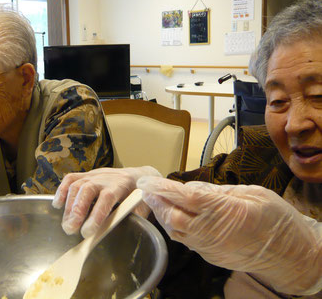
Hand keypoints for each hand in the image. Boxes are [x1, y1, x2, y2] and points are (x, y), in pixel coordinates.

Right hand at [52, 166, 159, 237]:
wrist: (138, 177)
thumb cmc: (139, 196)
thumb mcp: (142, 207)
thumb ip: (132, 218)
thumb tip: (117, 233)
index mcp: (122, 185)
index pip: (107, 198)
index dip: (96, 215)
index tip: (87, 233)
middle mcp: (106, 177)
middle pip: (87, 189)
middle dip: (77, 210)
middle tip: (70, 229)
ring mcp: (94, 174)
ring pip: (77, 184)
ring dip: (68, 205)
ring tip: (66, 224)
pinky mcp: (86, 174)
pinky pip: (70, 178)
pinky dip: (61, 191)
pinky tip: (58, 205)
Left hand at [137, 176, 321, 295]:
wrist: (291, 256)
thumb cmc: (276, 220)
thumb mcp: (252, 193)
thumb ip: (219, 191)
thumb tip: (191, 188)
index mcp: (224, 211)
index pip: (185, 197)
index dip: (163, 189)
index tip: (147, 181)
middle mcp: (212, 232)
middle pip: (174, 218)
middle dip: (157, 203)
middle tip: (146, 189)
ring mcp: (210, 247)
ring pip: (176, 232)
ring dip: (163, 215)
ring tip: (155, 200)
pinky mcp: (210, 256)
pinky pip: (185, 241)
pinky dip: (174, 228)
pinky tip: (173, 217)